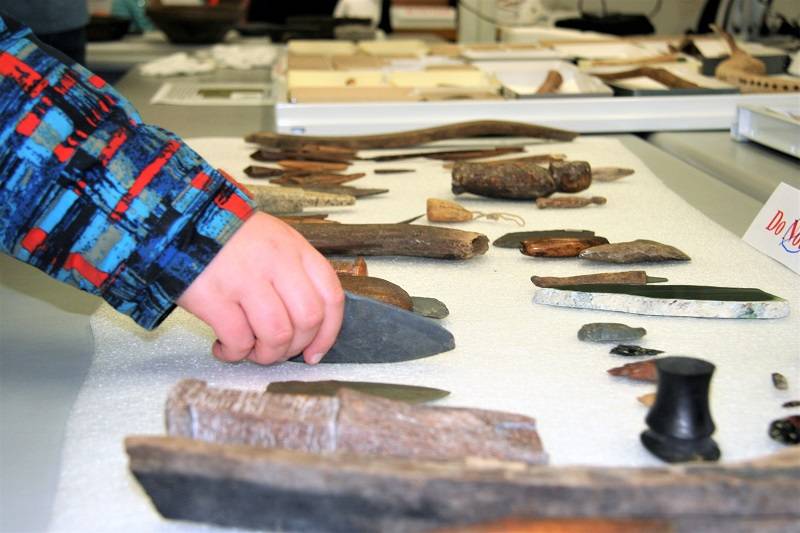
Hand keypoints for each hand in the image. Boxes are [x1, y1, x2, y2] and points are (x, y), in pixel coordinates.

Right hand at [177, 211, 343, 364]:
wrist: (180, 219)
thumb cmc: (229, 237)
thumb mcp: (274, 240)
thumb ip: (295, 274)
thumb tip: (307, 326)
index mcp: (296, 249)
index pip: (330, 297)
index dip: (328, 333)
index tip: (314, 352)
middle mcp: (276, 262)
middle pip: (308, 320)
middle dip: (294, 347)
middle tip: (276, 351)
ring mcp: (245, 278)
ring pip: (277, 335)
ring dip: (266, 355)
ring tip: (250, 351)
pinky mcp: (214, 296)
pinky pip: (238, 340)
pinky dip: (234, 353)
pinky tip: (224, 346)